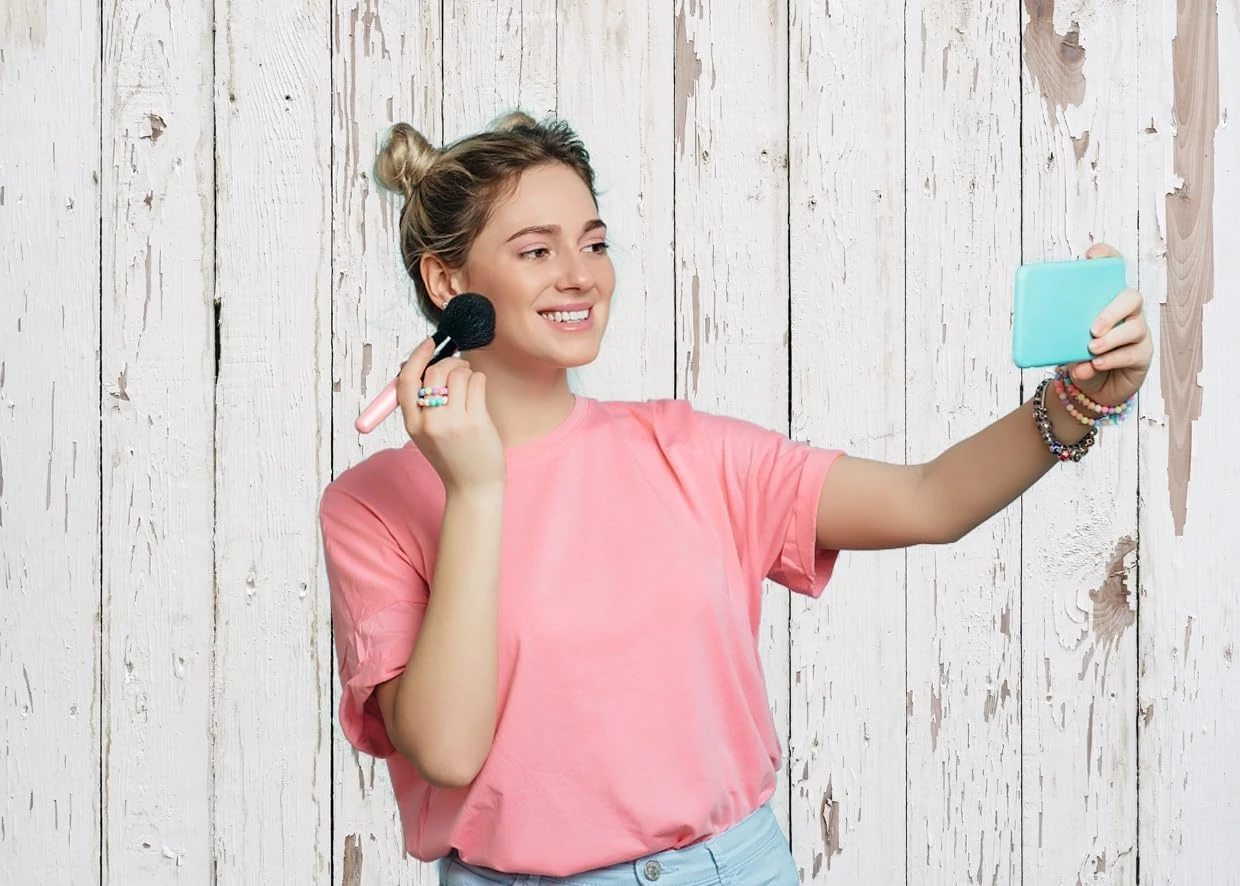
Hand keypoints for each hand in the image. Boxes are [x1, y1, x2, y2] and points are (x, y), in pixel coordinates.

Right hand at [397, 337, 504, 492]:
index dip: (417, 357)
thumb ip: (422, 404)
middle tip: (459, 368)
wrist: (472, 487)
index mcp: (412, 424)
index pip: (407, 380)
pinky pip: (477, 382)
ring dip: (467, 372)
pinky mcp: (475, 421)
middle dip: (450, 363)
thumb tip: (427, 365)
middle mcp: (429, 422)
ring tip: (470, 386)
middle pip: (435, 372)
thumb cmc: (452, 456)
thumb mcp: (425, 433)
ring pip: (459, 374)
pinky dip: (479, 380)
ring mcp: (452, 421)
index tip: (429, 344)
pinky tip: (479, 393)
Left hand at [1064, 244, 1153, 406]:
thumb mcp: (1064, 343)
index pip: (1113, 270)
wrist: (1092, 388)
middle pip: (1130, 298)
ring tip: (1091, 348)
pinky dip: (1112, 359)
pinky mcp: (1142, 354)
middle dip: (1111, 310)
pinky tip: (1096, 364)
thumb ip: (1058, 337)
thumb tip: (1048, 339)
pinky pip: (1131, 354)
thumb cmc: (1079, 356)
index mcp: (1105, 299)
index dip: (1107, 258)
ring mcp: (1137, 332)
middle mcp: (1126, 311)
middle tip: (1092, 328)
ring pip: (1134, 327)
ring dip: (1111, 339)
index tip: (1092, 256)